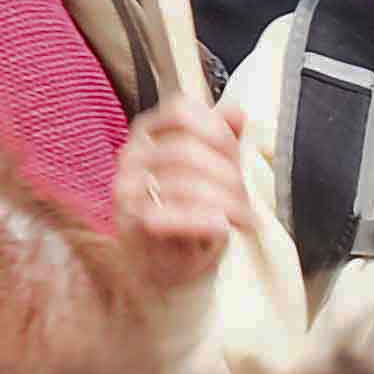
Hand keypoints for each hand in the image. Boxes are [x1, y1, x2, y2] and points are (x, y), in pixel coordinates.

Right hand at [111, 95, 250, 293]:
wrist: (167, 263)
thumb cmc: (191, 210)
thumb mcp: (212, 169)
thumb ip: (223, 138)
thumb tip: (236, 112)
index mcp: (148, 133)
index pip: (180, 110)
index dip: (216, 130)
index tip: (236, 156)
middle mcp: (130, 156)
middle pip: (187, 150)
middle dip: (228, 176)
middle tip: (247, 200)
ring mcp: (126, 191)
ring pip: (184, 184)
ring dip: (225, 202)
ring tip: (242, 218)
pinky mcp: (131, 224)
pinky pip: (170, 217)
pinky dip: (205, 221)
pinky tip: (220, 227)